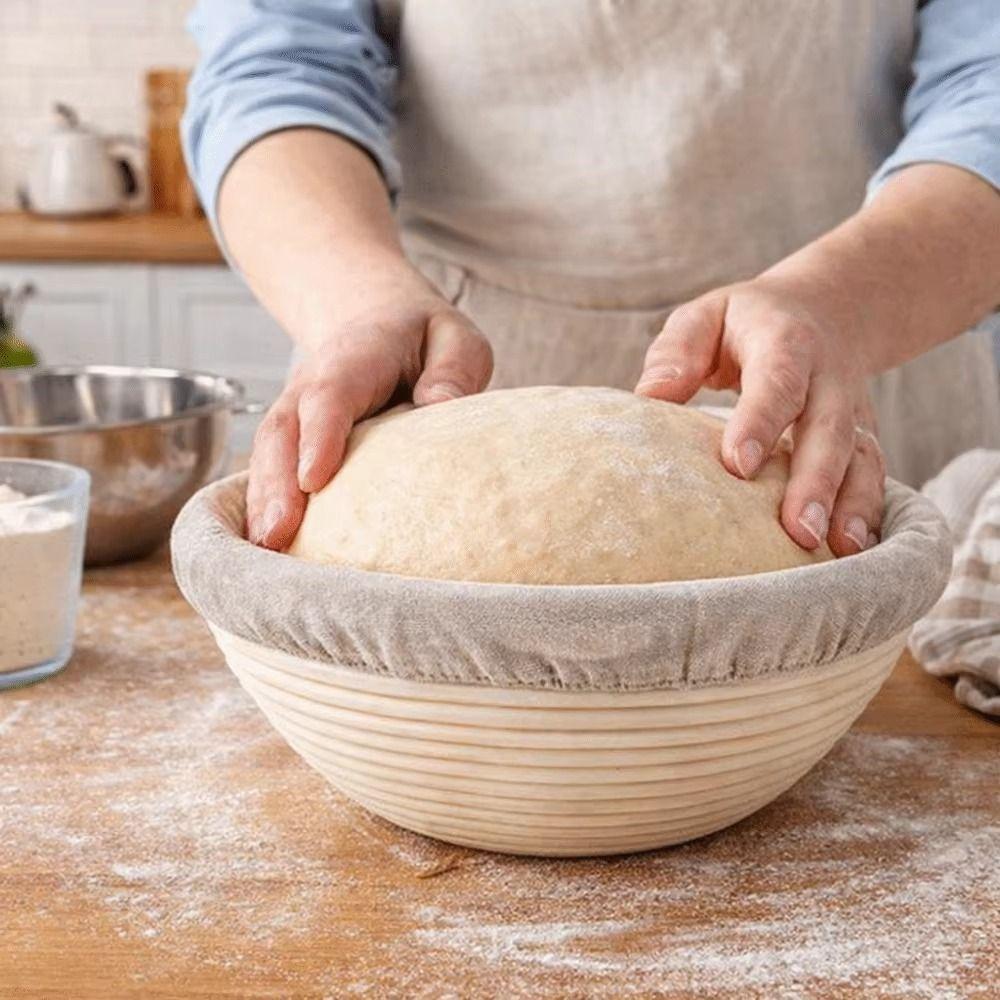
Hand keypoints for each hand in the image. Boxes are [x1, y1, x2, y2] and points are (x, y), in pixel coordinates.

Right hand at [247, 265, 491, 548]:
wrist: (382, 325)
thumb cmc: (425, 341)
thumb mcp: (454, 339)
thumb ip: (454, 369)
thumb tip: (440, 406)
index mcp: (354, 357)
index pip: (330, 394)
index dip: (319, 435)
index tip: (314, 478)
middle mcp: (311, 385)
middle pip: (283, 432)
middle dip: (277, 485)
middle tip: (278, 535)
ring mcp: (295, 415)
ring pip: (267, 457)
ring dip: (263, 505)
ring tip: (268, 553)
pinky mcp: (292, 444)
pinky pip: (270, 475)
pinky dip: (264, 510)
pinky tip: (268, 553)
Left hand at [635, 276, 883, 556]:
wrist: (832, 307)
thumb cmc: (747, 322)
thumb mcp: (707, 315)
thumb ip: (679, 350)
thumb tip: (650, 396)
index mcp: (784, 343)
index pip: (776, 382)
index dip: (760, 422)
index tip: (737, 466)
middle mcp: (828, 380)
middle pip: (828, 430)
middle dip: (815, 482)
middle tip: (799, 530)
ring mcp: (853, 412)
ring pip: (861, 459)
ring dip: (851, 506)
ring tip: (834, 550)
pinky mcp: (864, 440)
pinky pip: (872, 478)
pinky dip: (869, 515)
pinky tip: (854, 555)